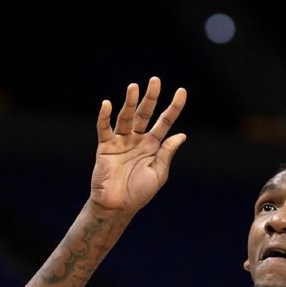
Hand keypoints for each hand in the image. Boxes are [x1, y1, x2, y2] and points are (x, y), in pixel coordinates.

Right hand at [90, 77, 186, 214]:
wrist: (117, 206)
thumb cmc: (139, 193)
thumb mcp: (158, 173)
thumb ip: (167, 153)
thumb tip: (181, 135)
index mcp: (153, 145)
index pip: (165, 122)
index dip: (174, 107)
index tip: (182, 91)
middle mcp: (138, 139)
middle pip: (145, 114)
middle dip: (150, 97)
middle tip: (155, 80)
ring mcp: (121, 141)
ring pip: (126, 117)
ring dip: (129, 102)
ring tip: (133, 87)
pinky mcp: (105, 147)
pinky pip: (104, 129)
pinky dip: (104, 117)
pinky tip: (107, 104)